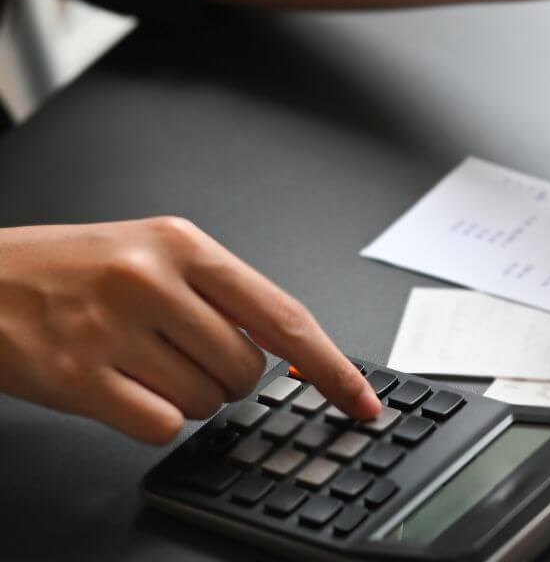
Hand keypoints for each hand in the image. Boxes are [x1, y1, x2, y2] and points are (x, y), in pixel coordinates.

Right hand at [0, 218, 380, 443]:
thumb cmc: (69, 268)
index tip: (362, 400)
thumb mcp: (151, 251)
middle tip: (178, 351)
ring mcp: (112, 328)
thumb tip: (288, 348)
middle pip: (246, 369)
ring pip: (206, 401)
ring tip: (137, 360)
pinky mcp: (77, 377)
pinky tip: (116, 385)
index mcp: (183, 243)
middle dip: (226, 377)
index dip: (332, 366)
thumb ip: (220, 292)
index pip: (284, 315)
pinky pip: (160, 425)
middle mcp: (152, 280)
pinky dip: (150, 418)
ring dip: (185, 396)